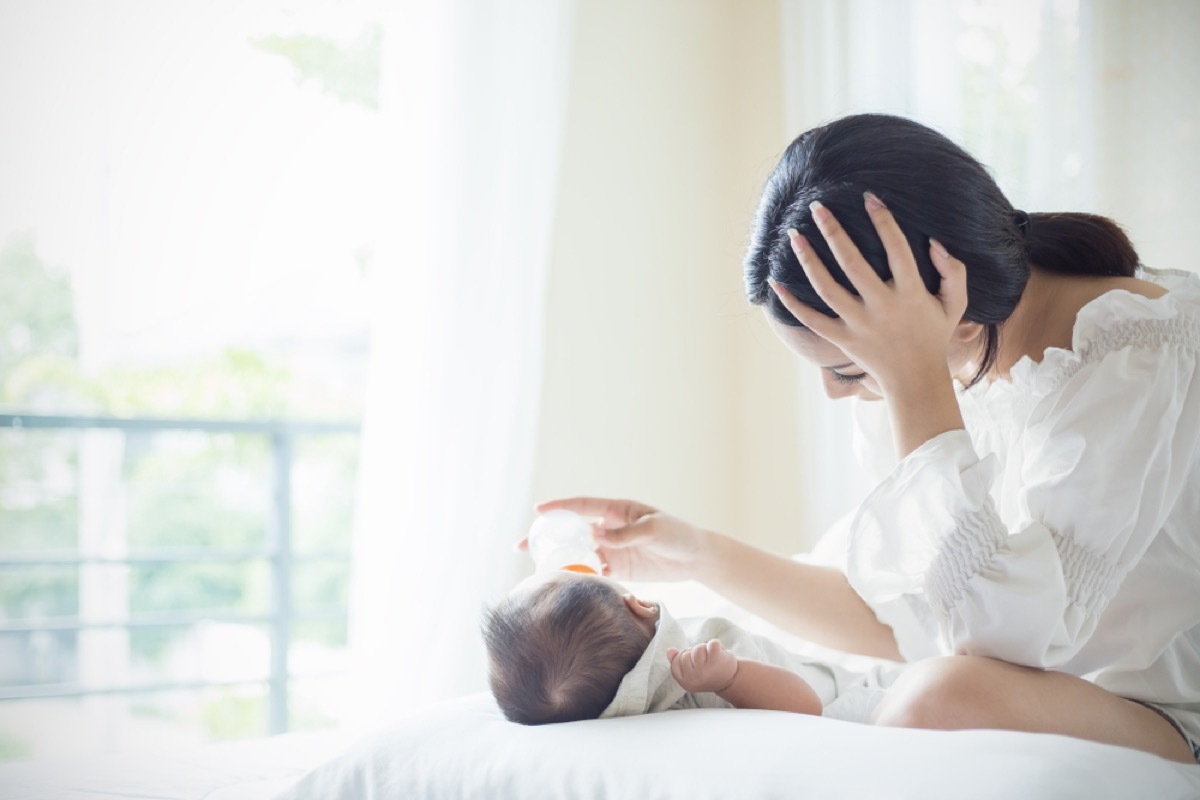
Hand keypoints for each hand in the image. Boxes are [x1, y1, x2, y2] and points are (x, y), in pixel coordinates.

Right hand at [523, 497, 709, 581]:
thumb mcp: (654, 529)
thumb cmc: (678, 535)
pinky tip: (563, 585)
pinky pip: (593, 573)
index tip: (538, 511)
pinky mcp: (618, 569)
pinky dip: (579, 578)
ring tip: (536, 570)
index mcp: (617, 511)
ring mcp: (612, 549)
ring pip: (579, 554)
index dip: (560, 508)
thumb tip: (597, 535)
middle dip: (547, 537)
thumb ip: (626, 533)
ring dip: (559, 560)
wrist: (696, 558)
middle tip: (522, 545)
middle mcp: (609, 528)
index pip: (583, 507)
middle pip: (572, 532)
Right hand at [667, 639, 738, 692]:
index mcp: (686, 683)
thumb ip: (678, 662)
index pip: (675, 662)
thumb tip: (669, 651)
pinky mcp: (716, 661)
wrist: (730, 680)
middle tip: (704, 661)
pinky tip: (720, 653)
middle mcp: (694, 679)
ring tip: (711, 657)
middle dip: (694, 653)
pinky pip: (711, 643)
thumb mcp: (691, 672)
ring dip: (705, 649)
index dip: (683, 657)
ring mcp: (705, 671)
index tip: (693, 662)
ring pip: (697, 648)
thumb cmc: (708, 674)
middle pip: (685, 654)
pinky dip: (716, 644)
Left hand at [771, 193, 968, 396]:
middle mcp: (882, 307)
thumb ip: (952, 271)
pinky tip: (776, 283)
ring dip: (808, 260)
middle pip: (853, 264)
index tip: (869, 198)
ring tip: (793, 235)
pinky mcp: (842, 339)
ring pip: (827, 289)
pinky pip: (812, 320)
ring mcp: (859, 324)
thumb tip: (934, 242)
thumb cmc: (933, 335)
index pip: (897, 250)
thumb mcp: (955, 304)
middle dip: (834, 232)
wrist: (915, 380)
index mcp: (911, 293)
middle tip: (817, 207)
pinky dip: (792, 304)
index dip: (884, 222)